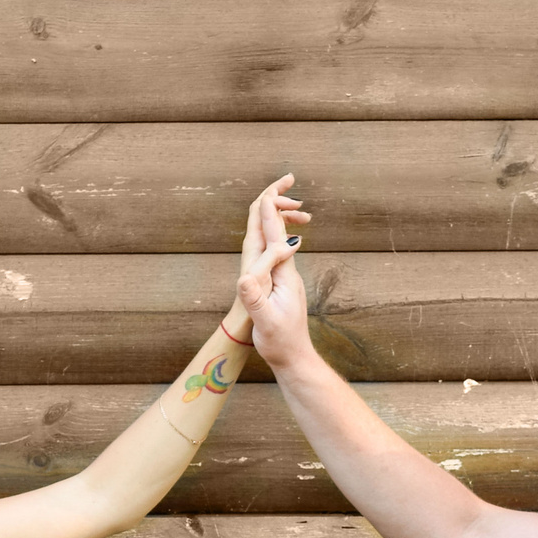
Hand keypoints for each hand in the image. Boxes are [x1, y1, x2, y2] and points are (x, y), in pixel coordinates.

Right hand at [236, 177, 311, 366]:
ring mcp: (284, 277)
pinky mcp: (281, 284)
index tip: (266, 194)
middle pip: (280, 232)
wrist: (295, 357)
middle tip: (286, 179)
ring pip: (280, 239)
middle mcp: (285, 272)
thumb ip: (254, 299)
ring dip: (278, 216)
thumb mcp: (265, 322)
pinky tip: (275, 234)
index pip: (274, 239)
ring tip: (281, 196)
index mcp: (281, 276)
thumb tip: (242, 277)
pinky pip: (277, 252)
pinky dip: (274, 235)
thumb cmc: (280, 342)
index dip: (268, 216)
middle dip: (279, 205)